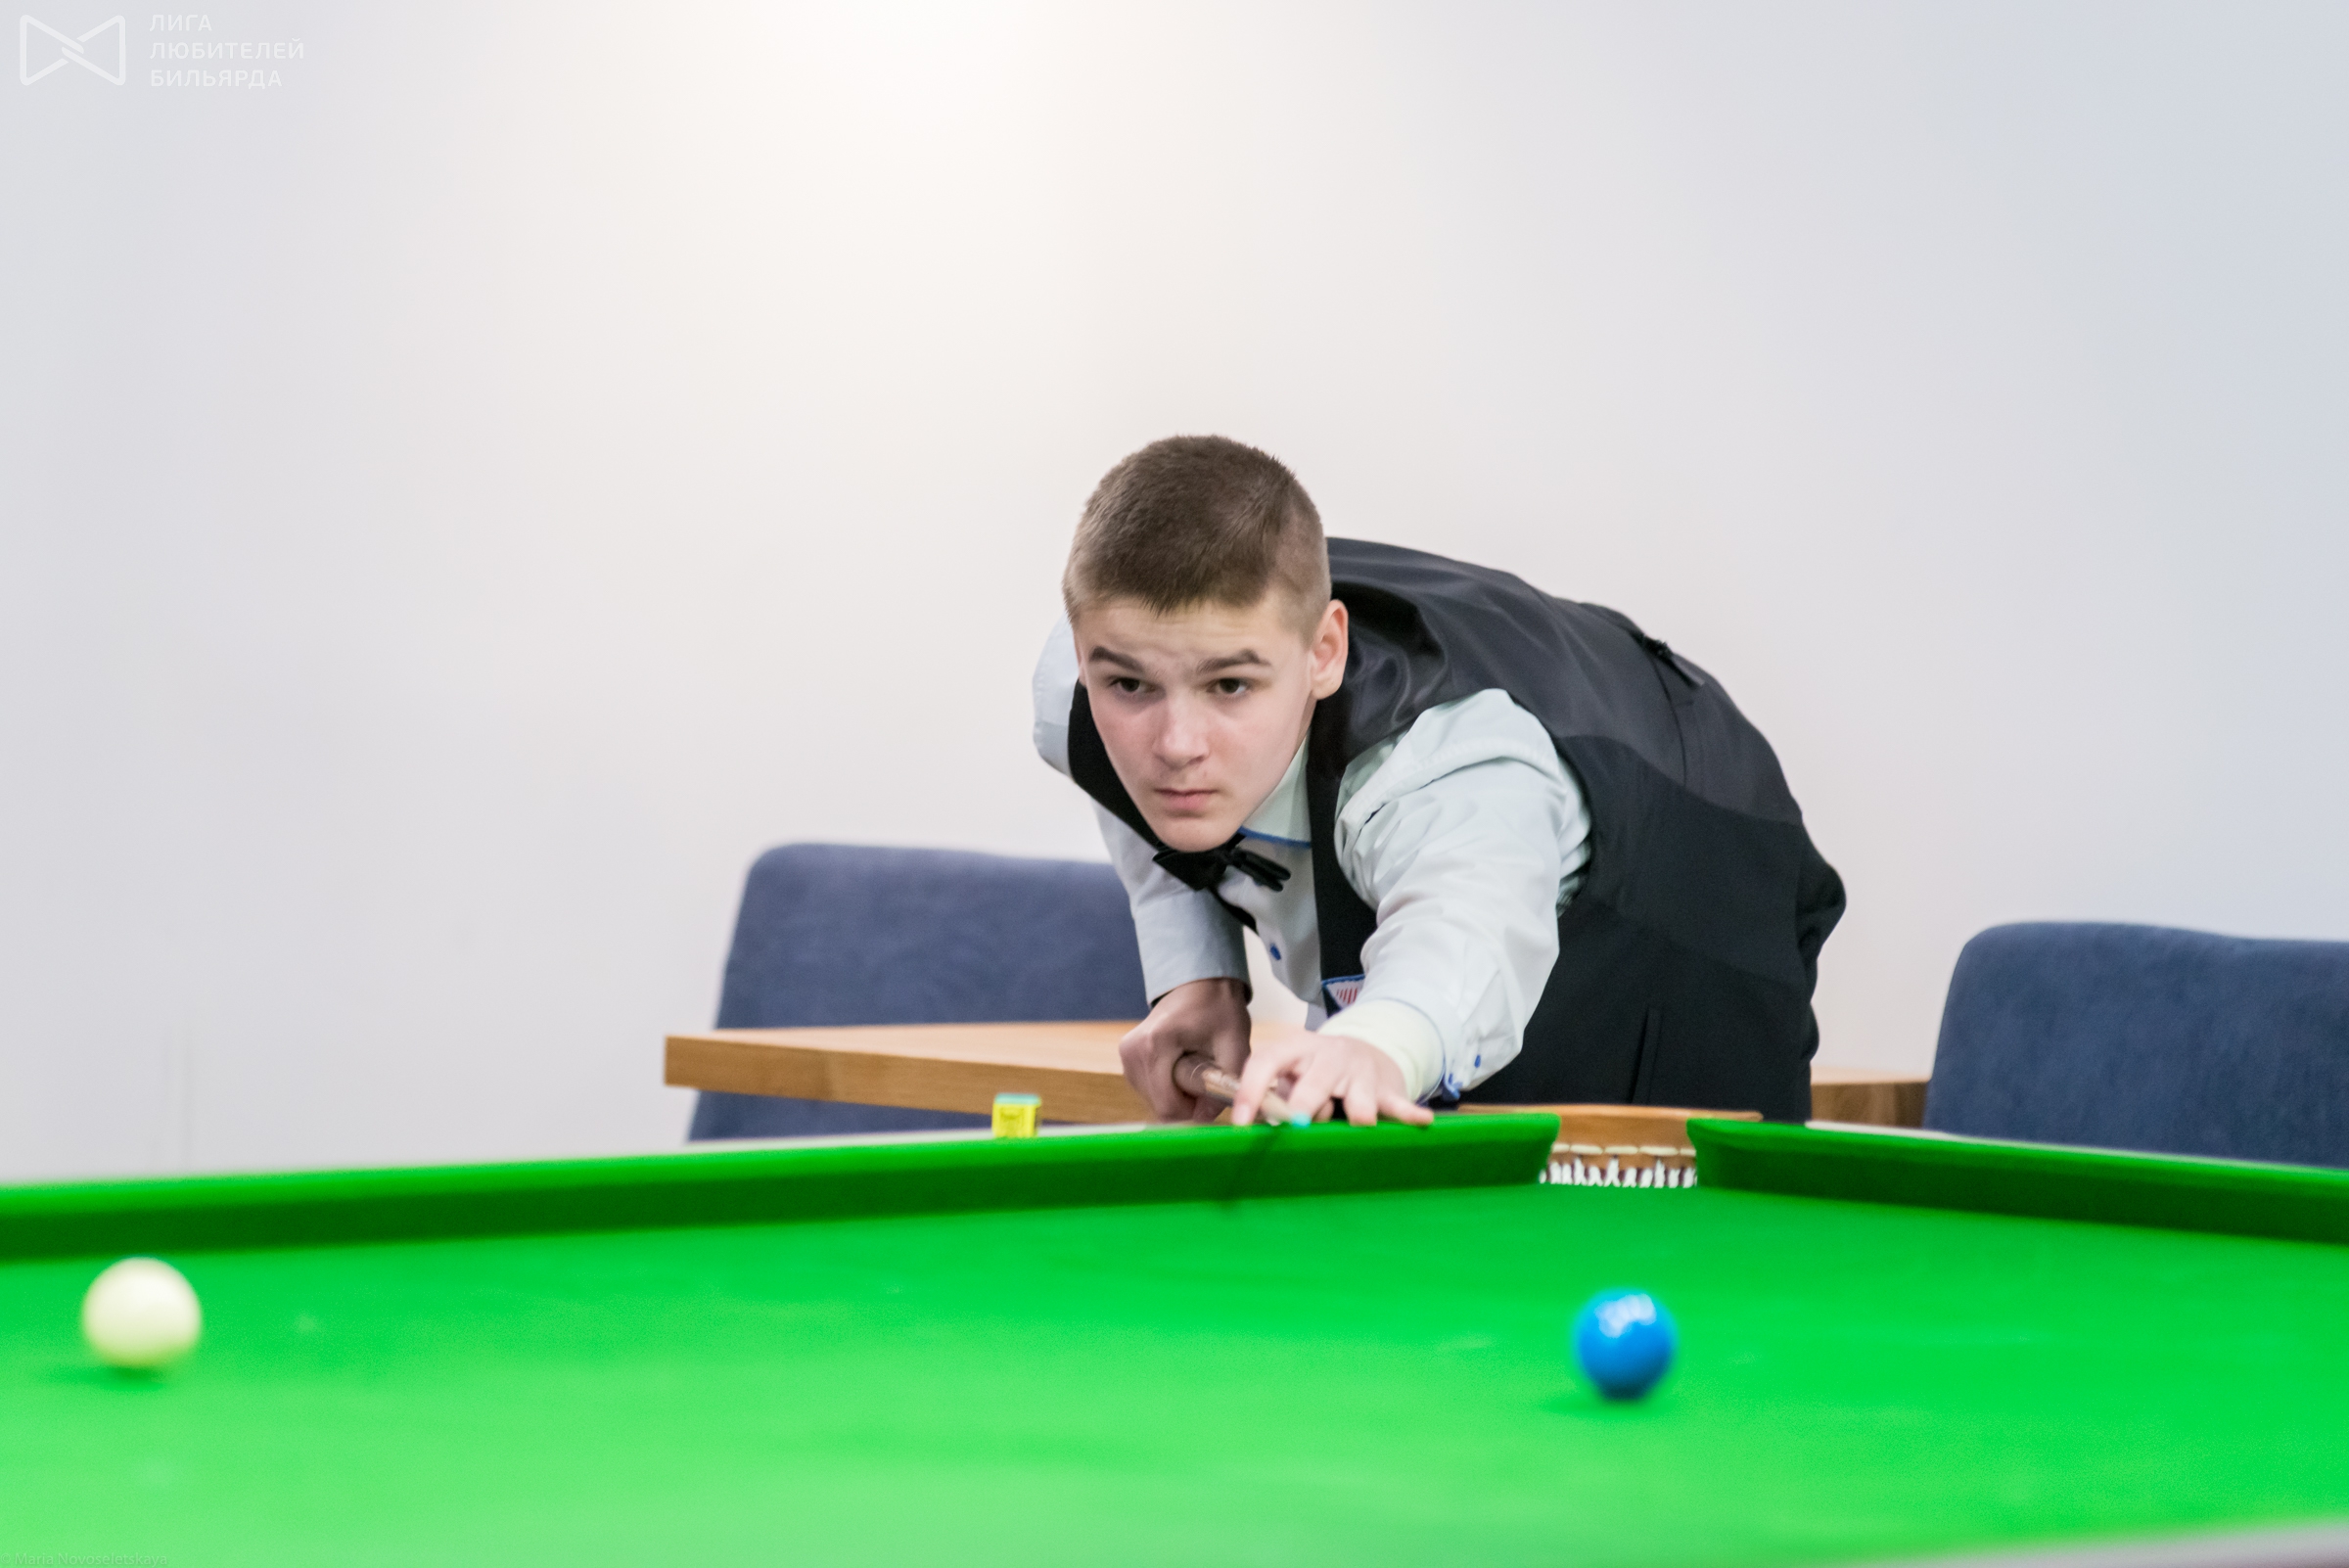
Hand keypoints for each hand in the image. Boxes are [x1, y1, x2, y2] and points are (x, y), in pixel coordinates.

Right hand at [1117, 977, 1251, 1123]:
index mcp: (1155, 1044)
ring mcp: (1126, 1054)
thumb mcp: (1235, 1043)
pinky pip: (1148, 1090)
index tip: (1213, 1094)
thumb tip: (1207, 1117)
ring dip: (1178, 1095)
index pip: (1167, 1105)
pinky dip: (1168, 1088)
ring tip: (1195, 1068)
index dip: (1194, 1110)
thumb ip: (1227, 1082)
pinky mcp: (1127, 1057)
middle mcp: (1133, 1051)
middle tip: (1207, 1078)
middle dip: (1187, 1103)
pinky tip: (1182, 1067)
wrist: (1199, 984)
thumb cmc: (1218, 1008)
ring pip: (1153, 1100)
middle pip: (1159, 1105)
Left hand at [1232, 1021, 1435, 1129]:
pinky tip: (1420, 1120)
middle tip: (1300, 1126)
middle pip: (1314, 1083)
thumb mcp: (1292, 1076)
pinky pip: (1397, 1103)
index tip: (1242, 1122)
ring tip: (1357, 1123)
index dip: (1251, 1091)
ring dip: (1354, 1116)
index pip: (1267, 1061)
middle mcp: (1328, 1056)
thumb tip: (1247, 1130)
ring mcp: (1360, 1072)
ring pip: (1357, 1099)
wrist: (1364, 1052)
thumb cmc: (1316, 1075)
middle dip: (1306, 1106)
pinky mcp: (1386, 1089)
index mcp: (1296, 1049)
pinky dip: (1408, 1114)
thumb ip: (1274, 1098)